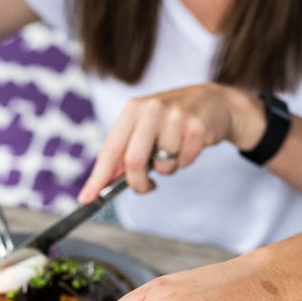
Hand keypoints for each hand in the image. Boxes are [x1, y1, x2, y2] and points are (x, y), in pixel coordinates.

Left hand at [78, 83, 263, 201]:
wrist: (214, 102)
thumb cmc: (172, 119)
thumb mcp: (144, 126)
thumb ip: (125, 150)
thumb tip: (105, 181)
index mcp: (133, 110)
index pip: (110, 150)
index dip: (97, 178)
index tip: (87, 198)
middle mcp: (152, 109)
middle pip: (134, 162)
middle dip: (138, 183)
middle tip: (146, 186)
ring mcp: (176, 117)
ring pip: (163, 166)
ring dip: (168, 169)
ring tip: (174, 150)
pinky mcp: (197, 128)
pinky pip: (184, 163)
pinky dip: (185, 162)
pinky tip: (189, 145)